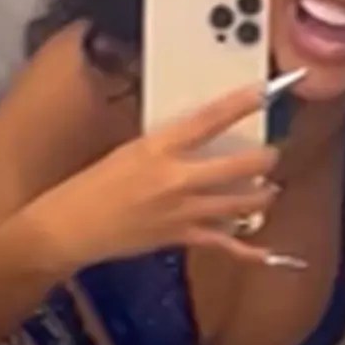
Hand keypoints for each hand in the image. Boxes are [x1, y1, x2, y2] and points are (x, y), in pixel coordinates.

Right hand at [24, 78, 292, 270]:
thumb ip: (165, 145)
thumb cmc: (93, 185)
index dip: (240, 104)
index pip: (208, 119)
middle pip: (239, 166)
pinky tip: (267, 252)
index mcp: (159, 148)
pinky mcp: (182, 237)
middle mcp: (177, 178)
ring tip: (270, 189)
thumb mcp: (129, 150)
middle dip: (265, 159)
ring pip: (241, 203)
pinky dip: (248, 251)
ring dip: (262, 195)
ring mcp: (183, 211)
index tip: (264, 92)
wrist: (71, 227)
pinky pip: (224, 244)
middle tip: (273, 153)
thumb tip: (196, 137)